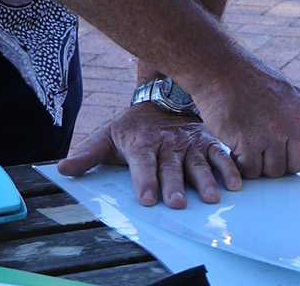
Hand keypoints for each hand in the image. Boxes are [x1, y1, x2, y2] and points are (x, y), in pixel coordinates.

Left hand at [57, 104, 241, 207]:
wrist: (163, 96)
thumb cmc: (133, 126)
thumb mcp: (107, 136)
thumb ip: (86, 154)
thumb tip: (62, 169)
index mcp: (142, 142)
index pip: (142, 163)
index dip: (144, 180)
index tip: (146, 199)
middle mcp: (168, 143)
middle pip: (171, 166)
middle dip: (174, 185)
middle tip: (176, 204)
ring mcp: (190, 142)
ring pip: (198, 162)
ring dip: (205, 180)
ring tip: (211, 198)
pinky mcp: (207, 142)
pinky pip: (220, 155)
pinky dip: (230, 168)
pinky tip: (236, 184)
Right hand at [193, 63, 299, 178]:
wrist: (221, 68)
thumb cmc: (250, 82)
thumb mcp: (286, 94)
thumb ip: (297, 119)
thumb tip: (299, 151)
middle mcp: (296, 121)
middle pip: (298, 165)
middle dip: (281, 162)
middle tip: (263, 143)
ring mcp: (273, 132)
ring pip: (273, 172)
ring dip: (258, 165)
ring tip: (247, 138)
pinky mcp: (249, 141)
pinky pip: (250, 170)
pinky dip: (241, 165)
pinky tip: (235, 143)